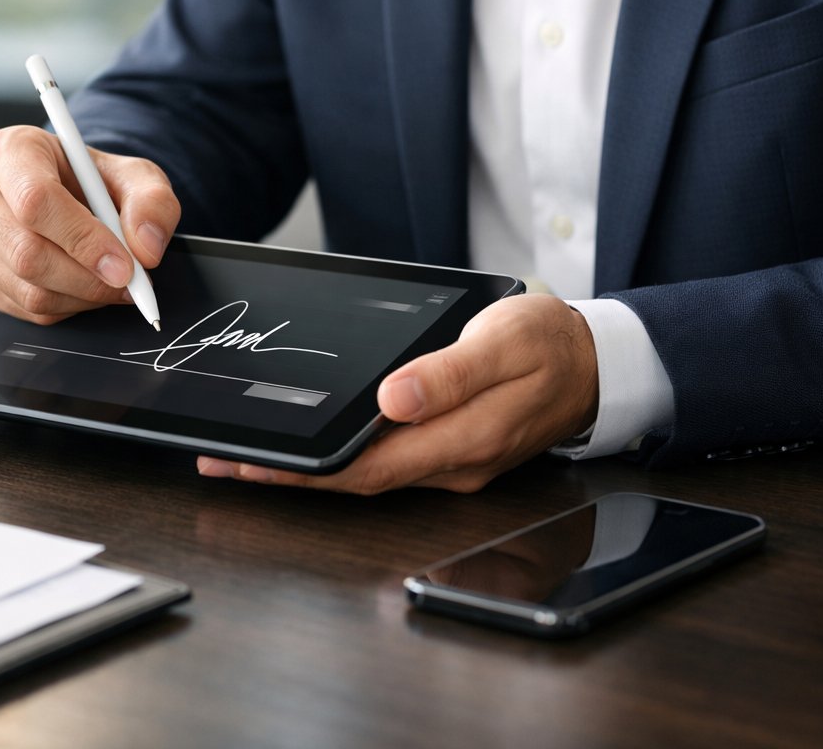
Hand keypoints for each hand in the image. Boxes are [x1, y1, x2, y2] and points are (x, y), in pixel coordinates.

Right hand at [0, 125, 181, 323]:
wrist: (61, 193)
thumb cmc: (88, 180)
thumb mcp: (131, 175)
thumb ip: (152, 201)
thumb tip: (146, 248)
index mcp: (10, 151)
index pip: (36, 201)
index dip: (83, 240)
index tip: (124, 265)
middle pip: (28, 253)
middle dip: (88, 279)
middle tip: (128, 282)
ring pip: (27, 289)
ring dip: (82, 297)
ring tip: (110, 282)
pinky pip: (24, 310)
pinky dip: (65, 307)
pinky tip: (82, 287)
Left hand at [196, 294, 599, 493]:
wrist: (600, 362)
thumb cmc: (553, 344)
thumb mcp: (505, 343)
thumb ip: (451, 373)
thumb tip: (394, 399)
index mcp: (463, 440)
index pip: (364, 468)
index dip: (303, 472)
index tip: (249, 461)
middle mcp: (452, 464)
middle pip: (355, 479)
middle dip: (287, 475)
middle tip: (222, 460)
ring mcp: (452, 462)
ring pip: (368, 473)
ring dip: (309, 469)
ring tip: (249, 454)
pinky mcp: (451, 449)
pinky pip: (386, 461)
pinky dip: (341, 456)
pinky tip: (313, 443)